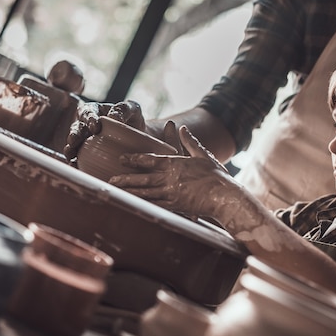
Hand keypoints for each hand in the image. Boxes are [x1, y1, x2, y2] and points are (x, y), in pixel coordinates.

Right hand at [63, 100, 145, 159]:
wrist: (139, 138)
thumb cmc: (134, 120)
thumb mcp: (132, 109)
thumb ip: (123, 109)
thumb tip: (114, 118)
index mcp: (94, 111)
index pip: (88, 113)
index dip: (89, 119)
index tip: (95, 127)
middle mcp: (85, 125)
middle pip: (76, 129)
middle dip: (74, 135)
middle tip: (74, 142)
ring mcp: (84, 141)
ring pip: (73, 144)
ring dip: (70, 150)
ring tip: (70, 157)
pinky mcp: (86, 155)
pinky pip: (78, 159)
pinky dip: (75, 163)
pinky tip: (76, 168)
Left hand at [109, 125, 236, 219]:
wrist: (225, 197)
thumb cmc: (216, 176)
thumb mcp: (203, 155)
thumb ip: (190, 142)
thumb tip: (181, 129)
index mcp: (175, 164)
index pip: (149, 160)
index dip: (134, 159)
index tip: (122, 159)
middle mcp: (170, 179)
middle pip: (143, 179)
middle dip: (125, 179)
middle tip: (111, 180)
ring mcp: (171, 194)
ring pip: (145, 193)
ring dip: (129, 192)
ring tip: (116, 192)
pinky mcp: (175, 207)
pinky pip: (154, 206)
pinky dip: (142, 205)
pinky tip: (132, 205)